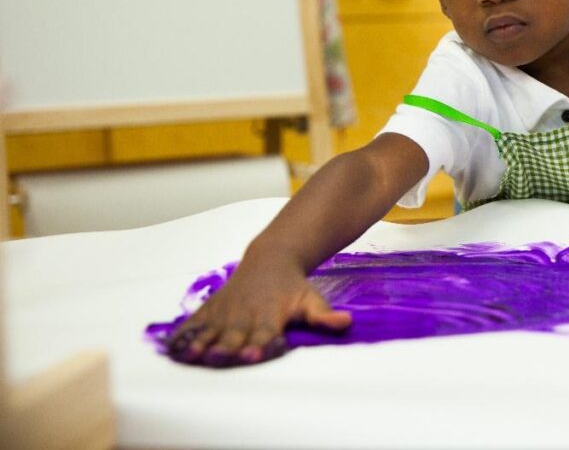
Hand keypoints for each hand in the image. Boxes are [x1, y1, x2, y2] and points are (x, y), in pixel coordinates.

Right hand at [165, 260, 350, 367]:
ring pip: (212, 331)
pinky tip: (173, 348)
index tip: (256, 353)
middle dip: (228, 348)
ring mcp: (226, 311)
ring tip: (192, 355)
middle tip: (220, 358)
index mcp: (270, 315)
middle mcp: (246, 314)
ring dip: (202, 344)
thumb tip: (345, 322)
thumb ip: (324, 315)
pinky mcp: (212, 309)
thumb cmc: (293, 287)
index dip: (260, 344)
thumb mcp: (311, 298)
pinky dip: (185, 335)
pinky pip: (195, 323)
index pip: (265, 334)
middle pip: (235, 336)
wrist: (271, 258)